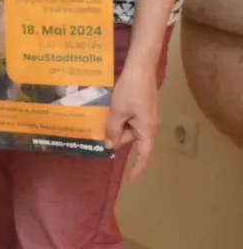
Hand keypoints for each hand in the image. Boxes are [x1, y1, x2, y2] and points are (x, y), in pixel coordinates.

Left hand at [106, 62, 159, 181]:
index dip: (137, 168)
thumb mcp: (118, 111)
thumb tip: (111, 144)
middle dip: (116, 136)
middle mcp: (150, 125)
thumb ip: (113, 129)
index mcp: (147, 130)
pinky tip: (108, 109)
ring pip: (129, 127)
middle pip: (131, 139)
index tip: (130, 179)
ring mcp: (147, 115)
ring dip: (116, 124)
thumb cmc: (131, 91)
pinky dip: (119, 117)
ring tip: (103, 115)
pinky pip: (130, 118)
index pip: (143, 155)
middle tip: (98, 129)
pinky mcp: (143, 106)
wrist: (141, 68)